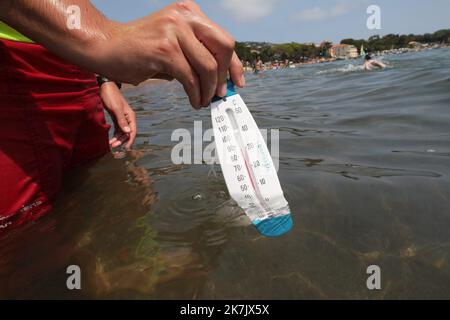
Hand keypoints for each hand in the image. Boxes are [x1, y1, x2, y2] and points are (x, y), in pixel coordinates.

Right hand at [95, 0, 244, 108]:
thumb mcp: (172, 43)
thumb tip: (219, 80)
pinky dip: (196, 94)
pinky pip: (190, 78)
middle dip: (225, 75)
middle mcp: (184, 16)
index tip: (238, 82)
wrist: (105, 47)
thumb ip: (195, 54)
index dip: (235, 64)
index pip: (224, 38)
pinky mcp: (164, 49)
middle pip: (224, 47)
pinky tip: (194, 101)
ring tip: (203, 101)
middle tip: (220, 94)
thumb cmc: (139, 50)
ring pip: (208, 66)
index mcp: (189, 12)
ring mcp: (174, 30)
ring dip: (209, 90)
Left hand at [100, 82, 136, 149]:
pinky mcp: (116, 118)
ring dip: (117, 139)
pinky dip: (115, 135)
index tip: (126, 148)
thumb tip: (127, 132)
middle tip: (113, 146)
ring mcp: (122, 119)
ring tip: (110, 144)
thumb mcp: (116, 108)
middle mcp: (128, 118)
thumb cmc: (111, 97)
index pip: (132, 131)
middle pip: (127, 133)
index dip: (130, 140)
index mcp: (130, 116)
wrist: (105, 88)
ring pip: (122, 132)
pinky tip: (110, 139)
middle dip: (121, 140)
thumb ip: (121, 120)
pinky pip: (117, 129)